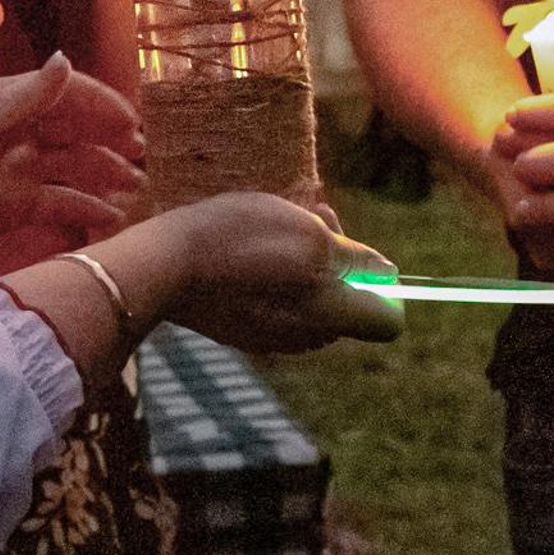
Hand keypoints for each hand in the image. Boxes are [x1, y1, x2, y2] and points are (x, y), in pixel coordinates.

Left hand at [0, 55, 145, 272]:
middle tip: (140, 152)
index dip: (99, 103)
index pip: (63, 93)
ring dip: (103, 173)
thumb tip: (66, 58)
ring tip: (134, 186)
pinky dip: (85, 207)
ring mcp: (14, 169)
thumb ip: (26, 96)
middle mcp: (14, 131)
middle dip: (107, 139)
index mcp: (3, 100)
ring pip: (71, 166)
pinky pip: (59, 202)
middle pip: (73, 129)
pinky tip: (110, 216)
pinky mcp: (11, 206)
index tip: (131, 120)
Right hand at [133, 192, 402, 353]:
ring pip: (310, 298)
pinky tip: (246, 246)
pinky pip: (275, 302)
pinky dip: (272, 274)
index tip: (357, 250)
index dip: (383, 282)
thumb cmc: (241, 242)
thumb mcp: (307, 235)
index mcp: (332, 319)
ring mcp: (271, 338)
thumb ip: (354, 258)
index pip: (389, 318)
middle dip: (340, 257)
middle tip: (313, 216)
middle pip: (348, 303)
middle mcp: (308, 339)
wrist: (164, 265)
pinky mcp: (241, 330)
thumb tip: (387, 273)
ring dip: (304, 259)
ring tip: (275, 221)